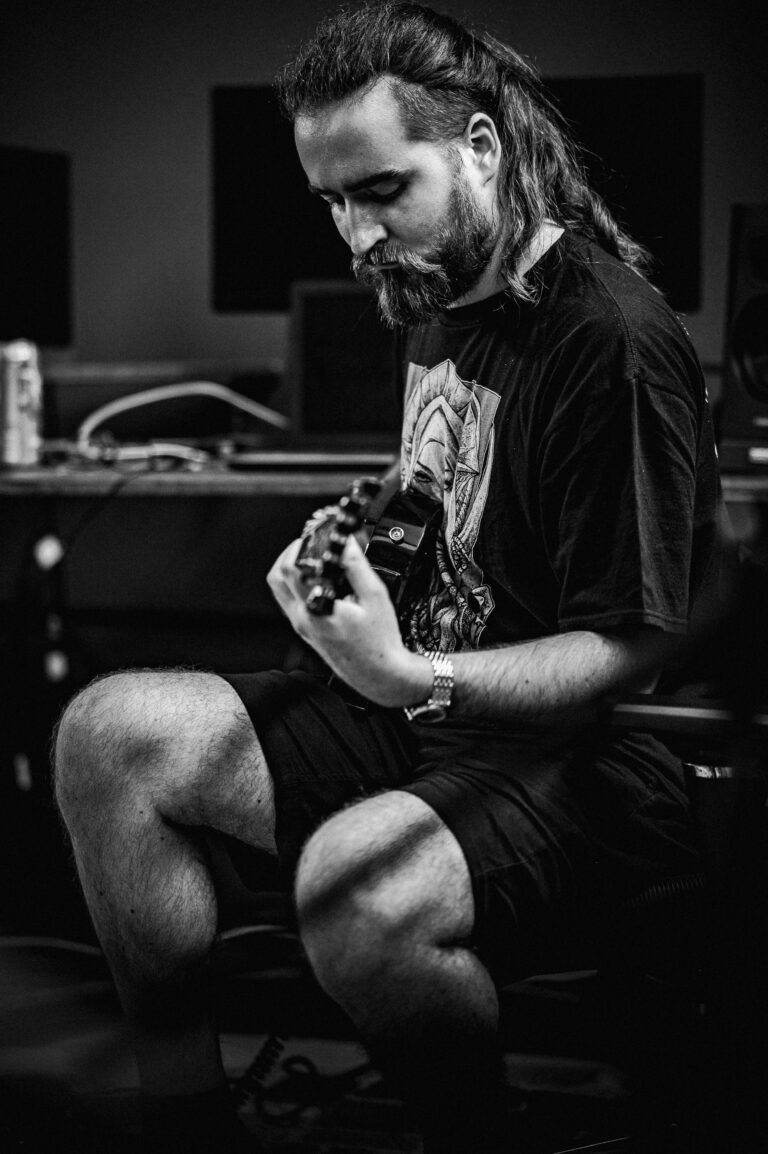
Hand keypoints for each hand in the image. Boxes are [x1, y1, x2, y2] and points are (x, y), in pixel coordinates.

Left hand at [267, 534, 430, 706]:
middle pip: (276, 578)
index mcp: (315, 610)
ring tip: (313, 557)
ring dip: (289, 569)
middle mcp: (301, 620)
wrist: (380, 675)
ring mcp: (301, 627)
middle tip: (310, 542)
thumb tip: (345, 541)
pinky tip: (319, 579)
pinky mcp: (306, 632)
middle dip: (290, 553)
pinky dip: (297, 585)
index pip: (290, 568)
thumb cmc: (380, 642)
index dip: (300, 544)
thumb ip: (356, 566)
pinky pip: (290, 602)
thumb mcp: (375, 596)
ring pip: (280, 591)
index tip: (316, 533)